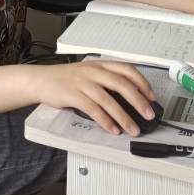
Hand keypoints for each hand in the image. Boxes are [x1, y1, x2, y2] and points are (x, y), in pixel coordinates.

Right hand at [32, 60, 156, 135]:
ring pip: (109, 99)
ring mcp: (83, 83)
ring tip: (133, 128)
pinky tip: (112, 129)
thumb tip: (129, 98)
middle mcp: (93, 71)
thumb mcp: (88, 73)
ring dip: (123, 116)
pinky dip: (105, 120)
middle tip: (148, 114)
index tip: (152, 97)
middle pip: (121, 84)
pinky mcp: (73, 95)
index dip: (142, 83)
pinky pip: (93, 109)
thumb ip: (106, 81)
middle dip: (138, 101)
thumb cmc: (66, 78)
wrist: (41, 80)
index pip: (127, 70)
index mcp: (100, 65)